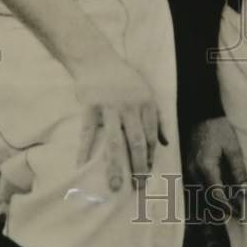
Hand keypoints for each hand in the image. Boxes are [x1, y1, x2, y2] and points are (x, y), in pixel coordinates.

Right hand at [73, 59, 166, 191]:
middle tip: (138, 186)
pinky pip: (88, 133)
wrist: (97, 59)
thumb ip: (156, 118)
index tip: (147, 173)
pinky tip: (82, 166)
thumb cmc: (124, 79)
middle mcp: (131, 106)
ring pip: (114, 141)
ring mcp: (110, 107)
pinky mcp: (90, 106)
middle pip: (137, 141)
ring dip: (115, 166)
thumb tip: (164, 143)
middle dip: (139, 166)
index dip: (150, 156)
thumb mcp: (146, 93)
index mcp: (146, 104)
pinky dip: (85, 151)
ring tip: (115, 186)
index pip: (151, 136)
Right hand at [189, 116, 246, 216]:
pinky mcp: (189, 168)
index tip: (240, 213)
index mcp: (205, 167)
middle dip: (222, 209)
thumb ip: (238, 172)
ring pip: (200, 195)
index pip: (216, 195)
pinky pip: (196, 188)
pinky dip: (207, 196)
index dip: (228, 207)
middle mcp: (193, 172)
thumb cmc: (219, 129)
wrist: (201, 115)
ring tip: (230, 209)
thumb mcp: (233, 149)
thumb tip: (245, 193)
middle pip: (206, 199)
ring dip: (214, 204)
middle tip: (238, 214)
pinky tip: (218, 198)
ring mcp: (189, 170)